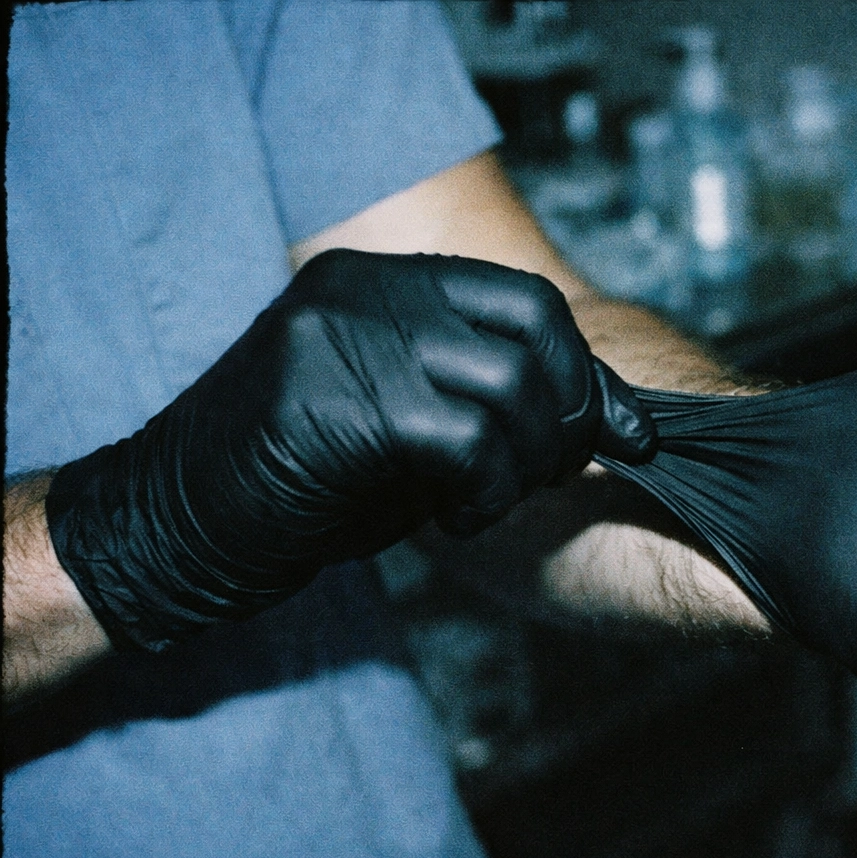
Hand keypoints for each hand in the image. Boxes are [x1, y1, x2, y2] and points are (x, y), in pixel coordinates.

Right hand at [46, 249, 655, 651]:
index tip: (627, 436)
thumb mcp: (412, 421)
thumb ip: (493, 398)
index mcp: (379, 278)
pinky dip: (486, 496)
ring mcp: (342, 335)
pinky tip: (457, 523)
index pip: (526, 300)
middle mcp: (361, 288)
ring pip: (509, 386)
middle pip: (534, 329)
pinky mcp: (331, 400)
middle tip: (553, 479)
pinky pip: (466, 443)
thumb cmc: (305, 483)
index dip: (586, 372)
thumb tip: (615, 418)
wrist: (175, 526)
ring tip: (491, 505)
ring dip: (528, 466)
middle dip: (571, 417)